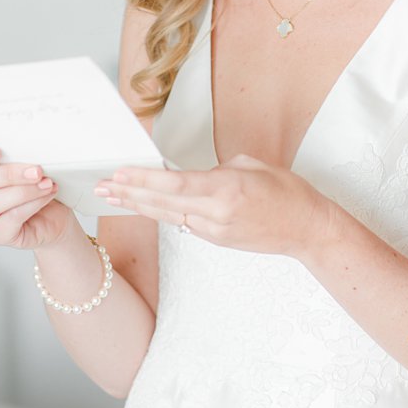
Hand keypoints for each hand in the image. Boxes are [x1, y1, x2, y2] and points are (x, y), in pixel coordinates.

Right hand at [0, 144, 74, 249]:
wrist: (55, 216)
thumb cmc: (35, 186)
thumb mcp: (24, 165)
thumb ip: (16, 156)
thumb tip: (26, 148)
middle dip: (7, 174)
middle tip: (35, 170)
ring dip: (23, 191)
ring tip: (46, 183)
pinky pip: (10, 219)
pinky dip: (32, 205)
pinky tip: (46, 195)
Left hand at [96, 155, 334, 259]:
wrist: (308, 230)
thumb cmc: (289, 193)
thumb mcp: (255, 166)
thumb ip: (220, 169)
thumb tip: (198, 176)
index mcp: (227, 190)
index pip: (175, 184)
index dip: (144, 179)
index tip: (119, 172)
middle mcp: (216, 213)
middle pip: (162, 203)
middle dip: (128, 192)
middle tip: (100, 185)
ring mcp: (214, 231)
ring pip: (167, 215)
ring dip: (138, 204)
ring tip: (111, 195)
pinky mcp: (215, 240)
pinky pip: (183, 222)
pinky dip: (162, 212)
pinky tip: (145, 205)